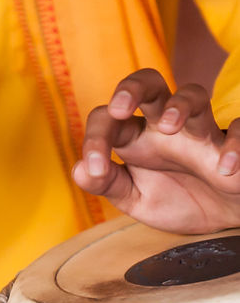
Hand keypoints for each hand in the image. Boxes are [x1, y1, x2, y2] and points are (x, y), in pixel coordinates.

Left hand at [72, 68, 239, 233]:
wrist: (222, 218)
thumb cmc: (179, 200)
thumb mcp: (138, 200)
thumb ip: (109, 185)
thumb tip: (78, 170)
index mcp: (137, 140)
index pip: (107, 121)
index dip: (94, 140)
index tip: (95, 169)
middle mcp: (165, 128)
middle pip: (149, 85)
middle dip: (132, 88)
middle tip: (120, 108)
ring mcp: (201, 132)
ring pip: (193, 95)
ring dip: (180, 104)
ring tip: (169, 125)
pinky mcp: (231, 143)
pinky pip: (237, 129)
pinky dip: (233, 145)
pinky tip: (225, 168)